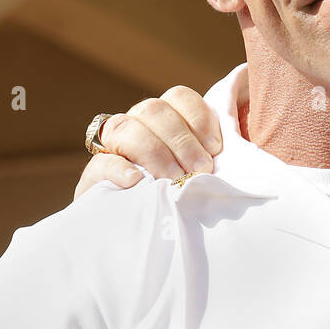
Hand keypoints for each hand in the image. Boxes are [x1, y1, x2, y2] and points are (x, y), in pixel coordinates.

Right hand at [74, 86, 222, 200]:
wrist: (137, 231)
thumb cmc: (180, 194)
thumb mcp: (200, 170)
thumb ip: (212, 155)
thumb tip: (236, 150)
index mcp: (164, 117)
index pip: (179, 97)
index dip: (199, 117)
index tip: (216, 148)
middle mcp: (136, 123)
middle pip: (154, 110)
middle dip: (182, 140)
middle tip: (200, 170)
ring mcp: (111, 147)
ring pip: (126, 129)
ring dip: (156, 153)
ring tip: (174, 179)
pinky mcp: (93, 175)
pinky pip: (102, 162)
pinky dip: (120, 169)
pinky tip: (136, 181)